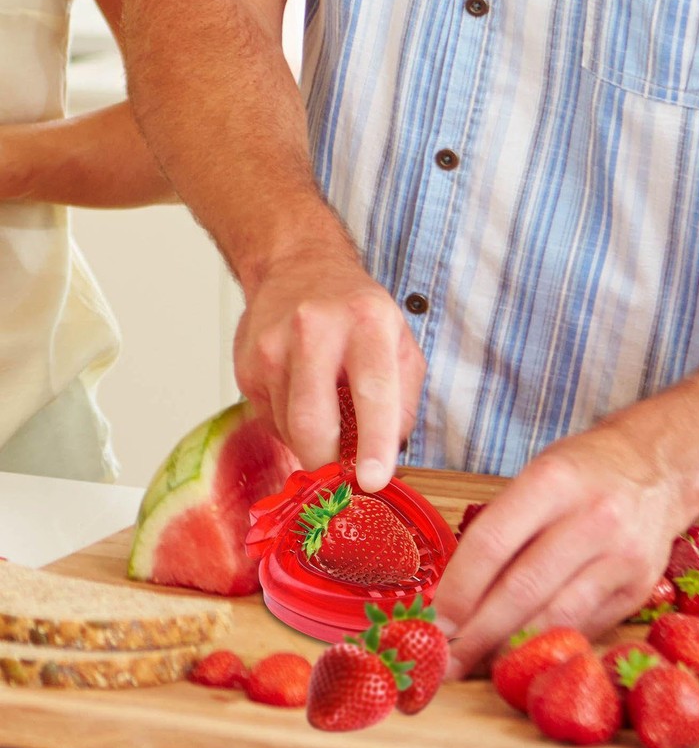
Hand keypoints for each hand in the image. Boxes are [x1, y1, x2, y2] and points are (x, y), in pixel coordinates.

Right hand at [233, 228, 425, 492]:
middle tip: (342, 475)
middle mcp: (315, 329)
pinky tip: (302, 398)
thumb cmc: (357, 312)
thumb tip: (388, 456)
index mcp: (367, 322)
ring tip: (327, 413)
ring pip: (288, 428)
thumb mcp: (401, 343)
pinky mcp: (246, 364)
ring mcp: (272, 346)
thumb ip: (404, 400)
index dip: (374, 442)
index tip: (374, 480)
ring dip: (311, 442)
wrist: (298, 267)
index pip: (372, 390)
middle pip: (312, 422)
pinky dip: (290, 426)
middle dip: (328, 463)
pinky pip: (270, 419)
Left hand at [433, 420, 687, 678]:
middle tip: (443, 661)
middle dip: (476, 633)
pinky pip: (582, 628)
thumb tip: (454, 595)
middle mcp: (592, 518)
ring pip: (554, 619)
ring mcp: (621, 557)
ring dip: (509, 650)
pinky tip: (519, 656)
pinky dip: (545, 646)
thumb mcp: (536, 476)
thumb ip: (501, 528)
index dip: (458, 589)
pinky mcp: (639, 590)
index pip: (492, 543)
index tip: (433, 619)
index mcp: (552, 481)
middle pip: (521, 589)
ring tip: (474, 666)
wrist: (658, 470)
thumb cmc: (582, 472)